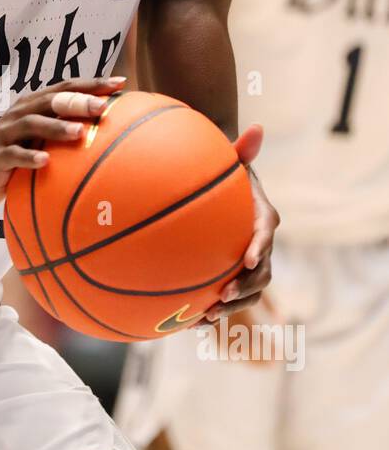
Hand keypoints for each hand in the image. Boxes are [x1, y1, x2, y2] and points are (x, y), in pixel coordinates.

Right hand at [0, 76, 126, 209]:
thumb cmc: (12, 156)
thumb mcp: (37, 141)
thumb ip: (62, 132)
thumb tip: (109, 134)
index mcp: (32, 106)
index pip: (65, 88)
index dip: (91, 84)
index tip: (120, 83)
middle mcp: (19, 114)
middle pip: (50, 101)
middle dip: (77, 101)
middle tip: (103, 106)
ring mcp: (5, 134)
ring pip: (32, 124)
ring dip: (56, 127)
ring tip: (79, 133)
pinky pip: (13, 156)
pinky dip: (29, 158)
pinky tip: (46, 163)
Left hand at [200, 123, 279, 323]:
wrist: (221, 188)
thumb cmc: (225, 170)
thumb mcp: (232, 159)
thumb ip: (241, 148)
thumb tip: (255, 128)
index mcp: (262, 217)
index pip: (265, 233)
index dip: (259, 248)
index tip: (248, 259)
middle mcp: (258, 244)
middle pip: (261, 273)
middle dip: (246, 289)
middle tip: (225, 295)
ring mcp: (244, 264)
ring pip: (246, 291)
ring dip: (229, 308)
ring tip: (206, 318)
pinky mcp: (228, 274)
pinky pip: (222, 296)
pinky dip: (208, 310)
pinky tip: (184, 322)